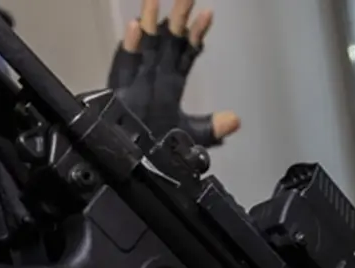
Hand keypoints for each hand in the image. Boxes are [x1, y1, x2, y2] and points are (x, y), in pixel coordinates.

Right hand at [108, 0, 240, 146]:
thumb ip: (211, 128)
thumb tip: (235, 120)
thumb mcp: (190, 138)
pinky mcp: (120, 89)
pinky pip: (125, 63)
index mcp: (171, 83)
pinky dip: (131, 46)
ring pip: (145, 45)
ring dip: (151, 22)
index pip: (187, 52)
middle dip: (178, 16)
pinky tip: (136, 28)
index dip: (197, 34)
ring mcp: (137, 79)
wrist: (132, 165)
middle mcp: (154, 75)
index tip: (208, 14)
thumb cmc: (155, 148)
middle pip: (168, 40)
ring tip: (155, 0)